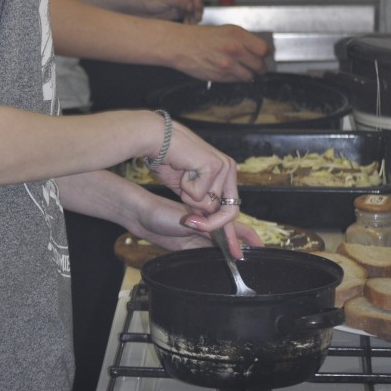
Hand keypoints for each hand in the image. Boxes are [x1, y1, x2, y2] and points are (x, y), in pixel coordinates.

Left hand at [135, 0, 203, 22]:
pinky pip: (191, 13)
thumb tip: (192, 6)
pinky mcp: (184, 5)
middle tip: (196, 17)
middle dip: (197, 8)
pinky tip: (188, 23)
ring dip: (194, 15)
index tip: (196, 7)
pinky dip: (190, 18)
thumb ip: (181, 1)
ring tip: (190, 22)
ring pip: (196, 6)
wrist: (140, 5)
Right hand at [145, 117, 260, 256]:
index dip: (232, 232)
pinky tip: (182, 170)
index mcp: (225, 173)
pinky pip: (200, 195)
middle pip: (228, 212)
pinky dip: (186, 189)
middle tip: (187, 218)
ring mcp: (224, 167)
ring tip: (182, 177)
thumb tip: (209, 228)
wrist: (155, 139)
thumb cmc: (168, 162)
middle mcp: (229, 169)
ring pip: (210, 205)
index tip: (235, 252)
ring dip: (190, 198)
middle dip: (207, 221)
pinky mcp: (214, 166)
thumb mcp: (188, 191)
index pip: (232, 208)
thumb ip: (201, 206)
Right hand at [171, 23, 268, 82]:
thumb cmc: (202, 37)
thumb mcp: (226, 30)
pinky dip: (236, 77)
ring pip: (250, 76)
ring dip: (248, 74)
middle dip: (260, 66)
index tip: (265, 54)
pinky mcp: (220, 77)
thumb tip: (260, 50)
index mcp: (238, 36)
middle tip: (257, 65)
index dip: (266, 53)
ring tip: (242, 68)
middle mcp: (235, 50)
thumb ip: (244, 40)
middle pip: (260, 65)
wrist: (181, 45)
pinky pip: (236, 81)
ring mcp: (228, 65)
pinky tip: (230, 70)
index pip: (264, 50)